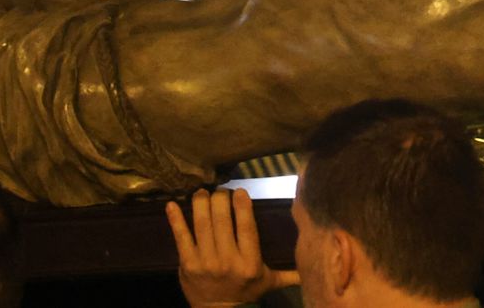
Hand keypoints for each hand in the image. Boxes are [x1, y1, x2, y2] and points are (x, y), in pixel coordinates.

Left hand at [166, 189, 297, 307]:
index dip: (242, 205)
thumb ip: (290, 273)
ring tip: (201, 193)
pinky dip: (176, 220)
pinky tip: (172, 205)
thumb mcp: (269, 283)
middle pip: (222, 220)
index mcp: (250, 263)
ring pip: (202, 224)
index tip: (239, 191)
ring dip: (200, 203)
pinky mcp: (188, 265)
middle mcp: (228, 261)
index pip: (246, 227)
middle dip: (219, 199)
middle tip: (219, 190)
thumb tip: (311, 266)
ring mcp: (206, 263)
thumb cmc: (247, 294)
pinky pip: (181, 238)